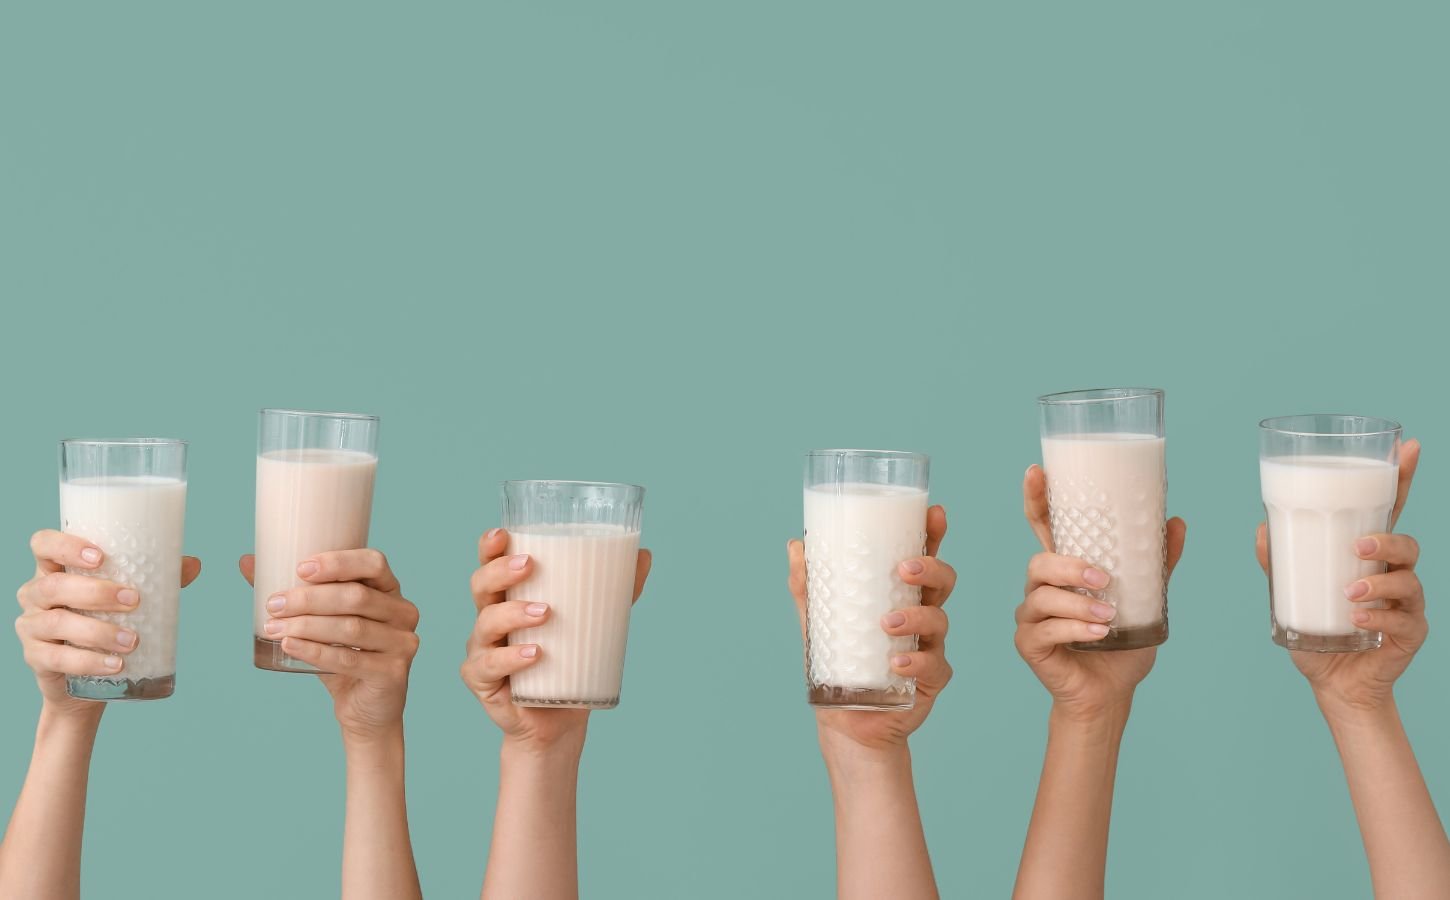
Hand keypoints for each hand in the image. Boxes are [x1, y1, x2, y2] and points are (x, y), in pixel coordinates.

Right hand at [15, 530, 200, 717]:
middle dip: (95, 592)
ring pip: (55, 623)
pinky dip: (88, 661)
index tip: (100, 557)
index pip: (44, 545)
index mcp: (55, 569)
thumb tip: (193, 564)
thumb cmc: (105, 620)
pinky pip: (57, 659)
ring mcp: (31, 627)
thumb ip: (156, 577)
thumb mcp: (126, 596)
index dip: (65, 546)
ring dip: (97, 631)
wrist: (87, 677)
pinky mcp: (36, 657)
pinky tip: (114, 664)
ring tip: (132, 641)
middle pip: (53, 586)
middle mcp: (36, 594)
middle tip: (133, 600)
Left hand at [241, 550, 419, 742]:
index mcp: (391, 591)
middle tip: (274, 605)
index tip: (300, 569)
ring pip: (351, 628)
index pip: (373, 563)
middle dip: (309, 598)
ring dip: (307, 626)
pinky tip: (290, 646)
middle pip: (356, 596)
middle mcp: (403, 613)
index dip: (338, 562)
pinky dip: (315, 652)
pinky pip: (349, 659)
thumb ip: (291, 593)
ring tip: (273, 628)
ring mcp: (402, 643)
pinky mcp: (393, 672)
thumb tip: (246, 561)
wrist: (365, 709)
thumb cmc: (343, 656)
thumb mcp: (321, 621)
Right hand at [462, 528, 652, 753]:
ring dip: (512, 613)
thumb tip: (644, 555)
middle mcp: (490, 619)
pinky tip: (533, 654)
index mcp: (509, 597)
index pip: (491, 564)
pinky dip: (510, 659)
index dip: (490, 547)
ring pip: (486, 624)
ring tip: (545, 612)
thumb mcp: (595, 622)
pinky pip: (489, 666)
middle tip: (530, 565)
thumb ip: (617, 590)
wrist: (558, 720)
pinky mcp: (483, 682)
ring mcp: (483, 650)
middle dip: (500, 571)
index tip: (503, 533)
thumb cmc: (569, 662)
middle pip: (481, 586)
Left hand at [786, 506, 955, 753]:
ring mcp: (930, 648)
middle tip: (904, 569)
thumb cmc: (838, 667)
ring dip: (916, 617)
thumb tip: (795, 545)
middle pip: (943, 582)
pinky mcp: (930, 681)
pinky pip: (933, 666)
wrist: (846, 724)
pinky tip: (895, 663)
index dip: (933, 534)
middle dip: (931, 568)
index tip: (934, 512)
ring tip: (887, 623)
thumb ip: (808, 587)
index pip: (923, 557)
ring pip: (939, 621)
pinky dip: (915, 662)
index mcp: (900, 596)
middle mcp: (921, 617)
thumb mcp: (818, 623)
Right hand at [1015, 466, 1186, 721]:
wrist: (1111, 693)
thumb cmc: (1120, 644)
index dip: (1037, 499)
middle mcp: (1041, 589)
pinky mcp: (1029, 643)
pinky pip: (1046, 629)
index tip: (1036, 472)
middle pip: (1039, 562)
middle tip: (1103, 578)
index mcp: (1064, 571)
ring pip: (1042, 596)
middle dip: (1068, 567)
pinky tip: (1098, 634)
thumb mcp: (1147, 600)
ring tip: (1109, 615)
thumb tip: (1177, 522)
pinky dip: (1075, 629)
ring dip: (1077, 604)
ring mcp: (1031, 616)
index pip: (1043, 527)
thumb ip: (1156, 564)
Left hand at [1257, 439, 1425, 714]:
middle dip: (1387, 541)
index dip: (1401, 478)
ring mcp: (1407, 605)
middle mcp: (1393, 576)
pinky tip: (1357, 620)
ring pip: (1408, 580)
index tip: (1408, 447)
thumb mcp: (1288, 595)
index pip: (1388, 511)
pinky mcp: (1410, 634)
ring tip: (1349, 593)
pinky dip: (1378, 617)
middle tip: (1359, 546)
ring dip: (1379, 583)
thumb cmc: (1316, 633)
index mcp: (1368, 557)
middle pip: (1407, 544)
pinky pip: (1403, 619)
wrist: (1333, 684)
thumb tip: (1261, 528)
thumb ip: (1276, 564)